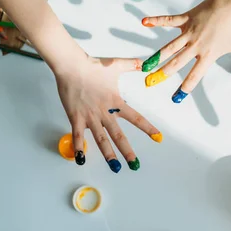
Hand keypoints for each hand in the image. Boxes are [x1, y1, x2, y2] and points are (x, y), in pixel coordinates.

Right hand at [56, 56, 161, 172]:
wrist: (72, 66)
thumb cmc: (93, 66)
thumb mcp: (117, 65)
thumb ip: (133, 65)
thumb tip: (146, 62)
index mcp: (116, 102)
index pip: (136, 118)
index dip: (148, 128)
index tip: (158, 137)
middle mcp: (105, 113)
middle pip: (119, 136)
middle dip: (128, 151)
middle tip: (135, 164)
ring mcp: (90, 117)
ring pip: (101, 140)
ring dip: (108, 154)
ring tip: (115, 167)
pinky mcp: (75, 117)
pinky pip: (77, 135)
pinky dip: (79, 147)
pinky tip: (81, 160)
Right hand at [140, 0, 230, 101]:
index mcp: (208, 53)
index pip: (196, 74)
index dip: (186, 86)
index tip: (177, 96)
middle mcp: (196, 44)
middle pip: (177, 62)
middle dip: (164, 73)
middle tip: (151, 82)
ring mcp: (189, 32)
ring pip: (170, 46)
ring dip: (157, 56)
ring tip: (145, 65)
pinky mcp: (186, 19)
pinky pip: (169, 21)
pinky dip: (157, 20)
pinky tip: (144, 22)